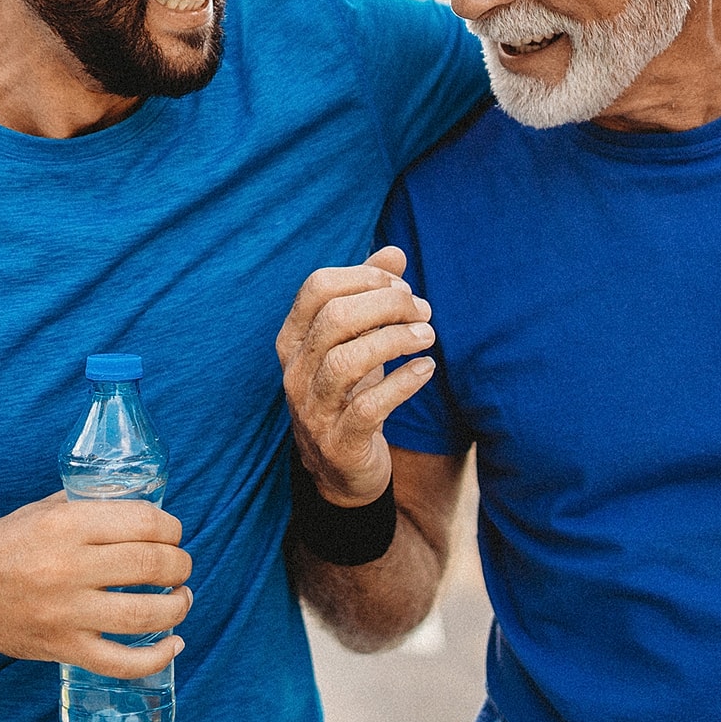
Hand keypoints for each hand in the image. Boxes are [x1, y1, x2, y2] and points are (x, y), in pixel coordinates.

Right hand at [0, 491, 191, 677]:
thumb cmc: (8, 545)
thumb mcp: (46, 510)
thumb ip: (93, 504)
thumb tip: (146, 506)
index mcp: (67, 525)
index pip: (143, 522)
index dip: (171, 528)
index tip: (174, 534)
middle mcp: (68, 568)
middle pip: (151, 566)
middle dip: (180, 565)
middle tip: (180, 566)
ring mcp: (66, 613)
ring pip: (145, 615)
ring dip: (178, 606)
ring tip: (181, 599)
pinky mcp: (63, 648)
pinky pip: (121, 662)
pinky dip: (156, 658)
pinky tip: (173, 645)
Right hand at [276, 246, 434, 505]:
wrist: (341, 469)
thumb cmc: (349, 392)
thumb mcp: (355, 341)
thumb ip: (370, 295)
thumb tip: (395, 252)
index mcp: (293, 339)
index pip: (317, 288)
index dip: (364, 276)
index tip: (401, 285)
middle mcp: (294, 371)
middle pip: (334, 319)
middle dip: (387, 305)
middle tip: (423, 310)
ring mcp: (313, 409)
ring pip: (346, 361)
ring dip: (395, 340)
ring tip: (427, 336)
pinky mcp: (340, 442)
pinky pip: (369, 407)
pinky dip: (402, 382)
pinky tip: (426, 368)